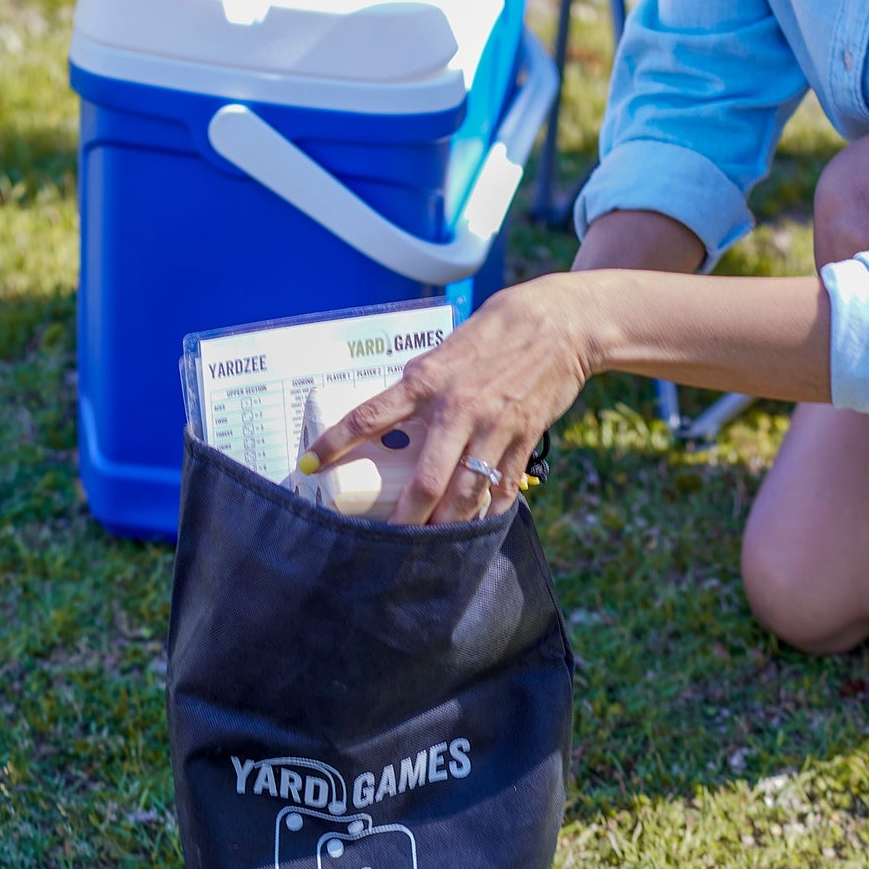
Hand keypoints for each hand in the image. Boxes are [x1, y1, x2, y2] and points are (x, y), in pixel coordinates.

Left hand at [302, 275, 591, 524]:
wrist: (559, 324)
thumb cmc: (495, 333)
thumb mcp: (445, 351)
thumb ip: (421, 386)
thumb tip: (396, 419)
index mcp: (426, 381)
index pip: (370, 417)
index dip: (336, 444)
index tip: (310, 464)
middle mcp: (457, 409)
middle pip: (426, 479)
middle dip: (407, 518)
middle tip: (391, 540)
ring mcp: (494, 428)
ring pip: (466, 493)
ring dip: (449, 524)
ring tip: (436, 544)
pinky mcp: (524, 439)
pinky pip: (503, 487)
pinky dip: (489, 510)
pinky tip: (479, 524)